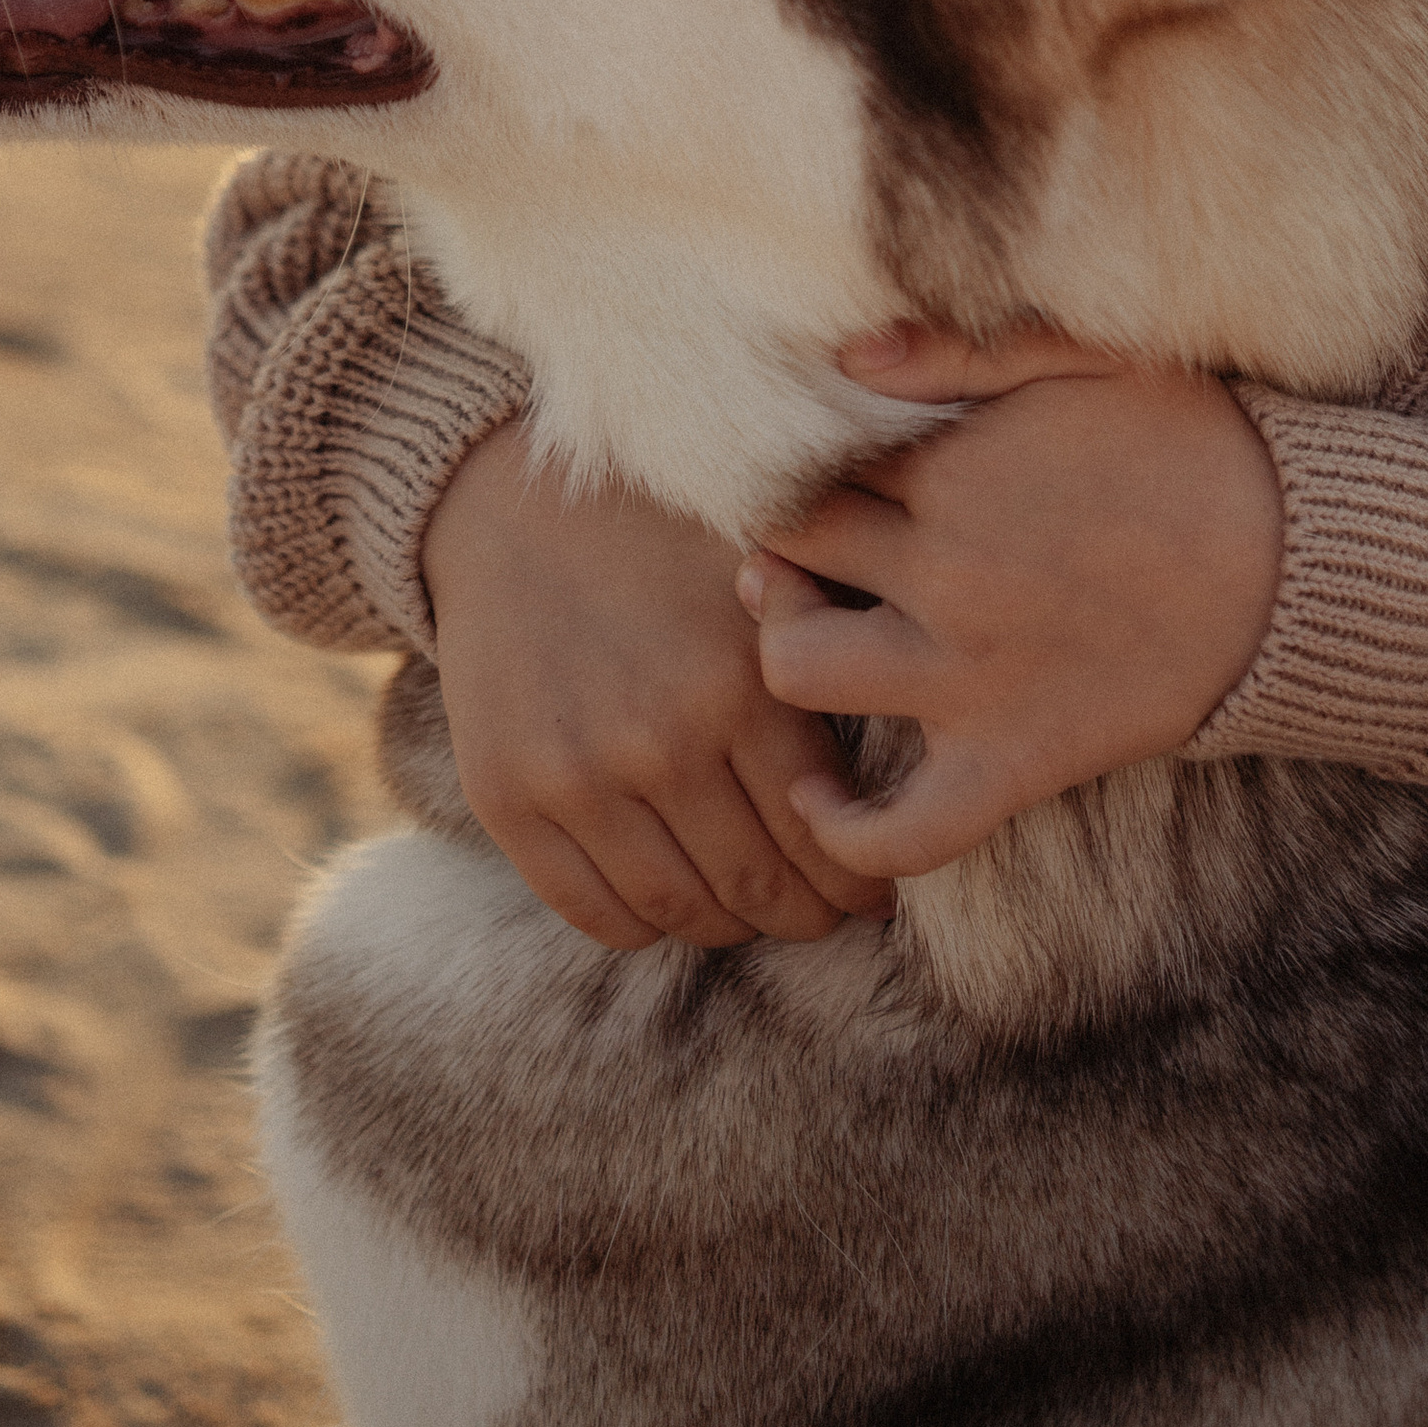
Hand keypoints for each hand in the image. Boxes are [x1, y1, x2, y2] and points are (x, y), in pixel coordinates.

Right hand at [423, 417, 893, 951]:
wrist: (512, 500)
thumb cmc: (663, 531)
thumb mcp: (762, 564)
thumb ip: (827, 643)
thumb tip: (921, 719)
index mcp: (740, 682)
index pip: (823, 832)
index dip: (856, 883)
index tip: (873, 894)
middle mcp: (660, 739)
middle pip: (756, 888)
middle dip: (803, 916)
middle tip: (823, 915)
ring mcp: (577, 775)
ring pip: (677, 909)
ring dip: (726, 926)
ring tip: (751, 911)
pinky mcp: (506, 795)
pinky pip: (591, 908)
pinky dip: (640, 925)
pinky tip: (670, 901)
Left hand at [737, 325, 1283, 882]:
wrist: (1295, 566)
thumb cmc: (1193, 445)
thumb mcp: (1086, 358)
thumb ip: (962, 348)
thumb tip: (845, 357)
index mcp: (953, 468)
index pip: (819, 465)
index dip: (808, 465)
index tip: (825, 470)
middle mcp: (942, 573)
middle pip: (793, 553)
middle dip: (783, 542)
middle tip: (809, 541)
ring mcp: (969, 678)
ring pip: (798, 673)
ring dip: (786, 648)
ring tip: (812, 628)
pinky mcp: (1013, 761)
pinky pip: (901, 830)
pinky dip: (845, 828)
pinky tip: (816, 797)